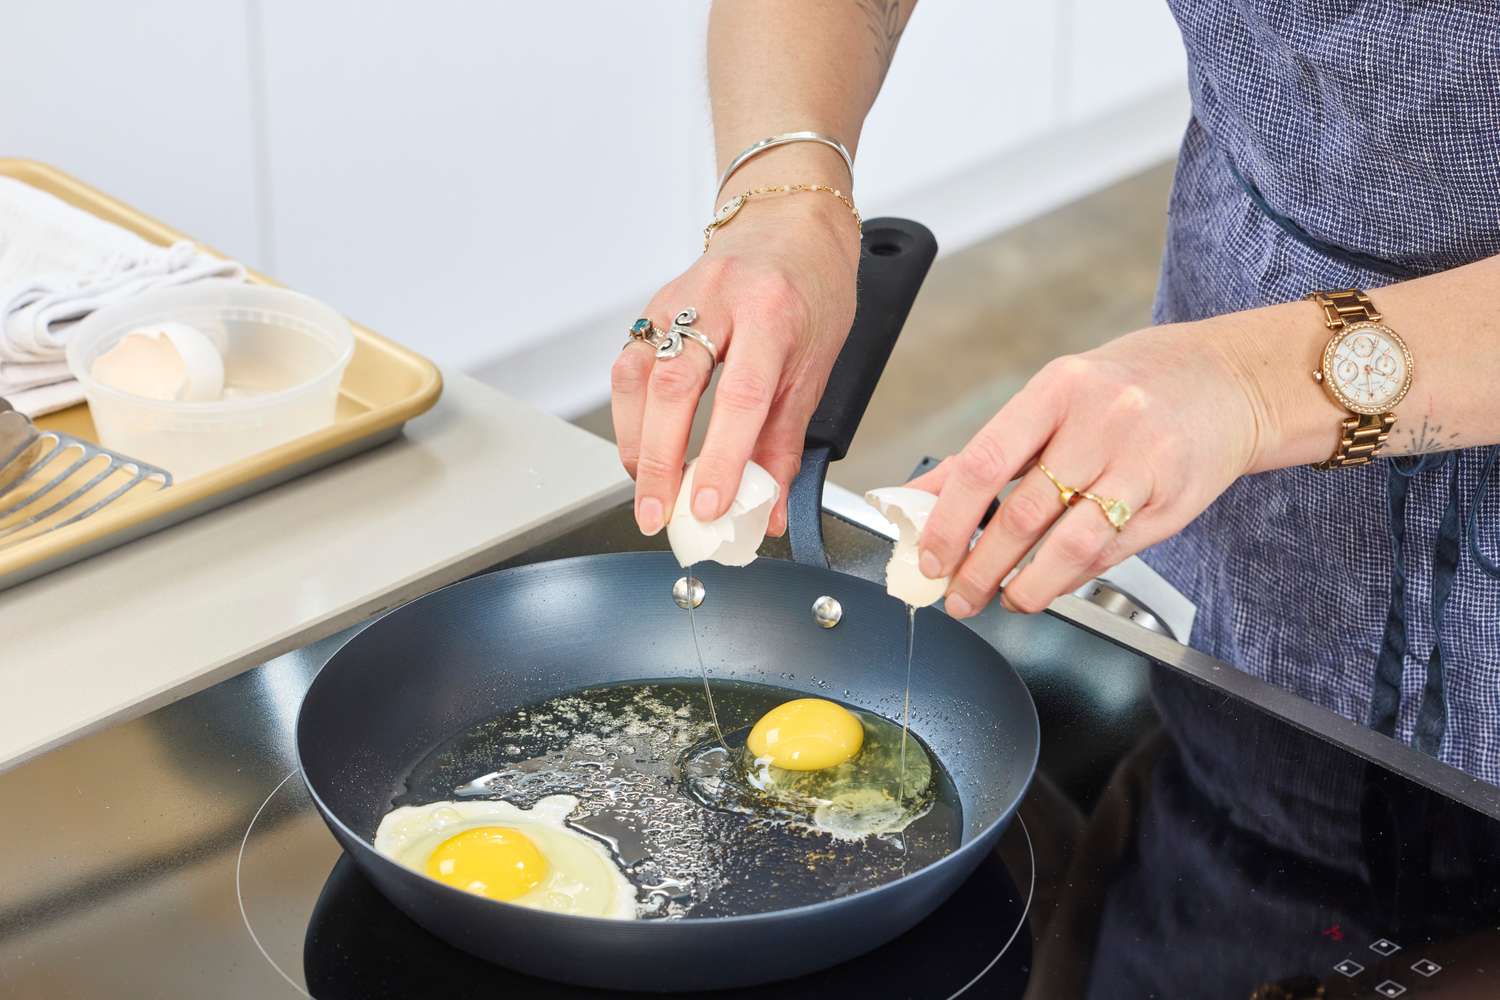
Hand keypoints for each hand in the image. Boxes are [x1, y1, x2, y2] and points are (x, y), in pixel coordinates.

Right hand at [612, 194, 858, 535]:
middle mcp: (717, 299)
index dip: (722, 457)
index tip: (709, 505)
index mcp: (771, 312)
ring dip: (636, 443)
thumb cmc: (811, 289)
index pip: (740, 396)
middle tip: (659, 515)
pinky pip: (629, 367)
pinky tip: (642, 447)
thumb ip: (785, 443)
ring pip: (636, 377)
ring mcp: (677, 299)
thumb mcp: (815, 366)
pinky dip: (630, 417)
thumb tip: (769, 511)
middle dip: (659, 463)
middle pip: (672, 388)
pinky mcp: (652, 308)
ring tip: (648, 489)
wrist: (789, 223)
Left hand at [908, 321, 1272, 616]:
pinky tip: (1049, 583)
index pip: (985, 463)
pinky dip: (1068, 578)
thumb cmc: (1125, 390)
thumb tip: (923, 495)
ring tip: (1004, 600)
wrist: (1224, 382)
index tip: (930, 556)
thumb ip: (990, 450)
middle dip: (980, 568)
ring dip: (1026, 586)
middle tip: (958, 595)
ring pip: (1069, 545)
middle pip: (1023, 514)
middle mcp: (1101, 422)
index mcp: (1057, 390)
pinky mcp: (1171, 503)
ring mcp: (1141, 463)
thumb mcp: (1053, 399)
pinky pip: (1108, 554)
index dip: (949, 520)